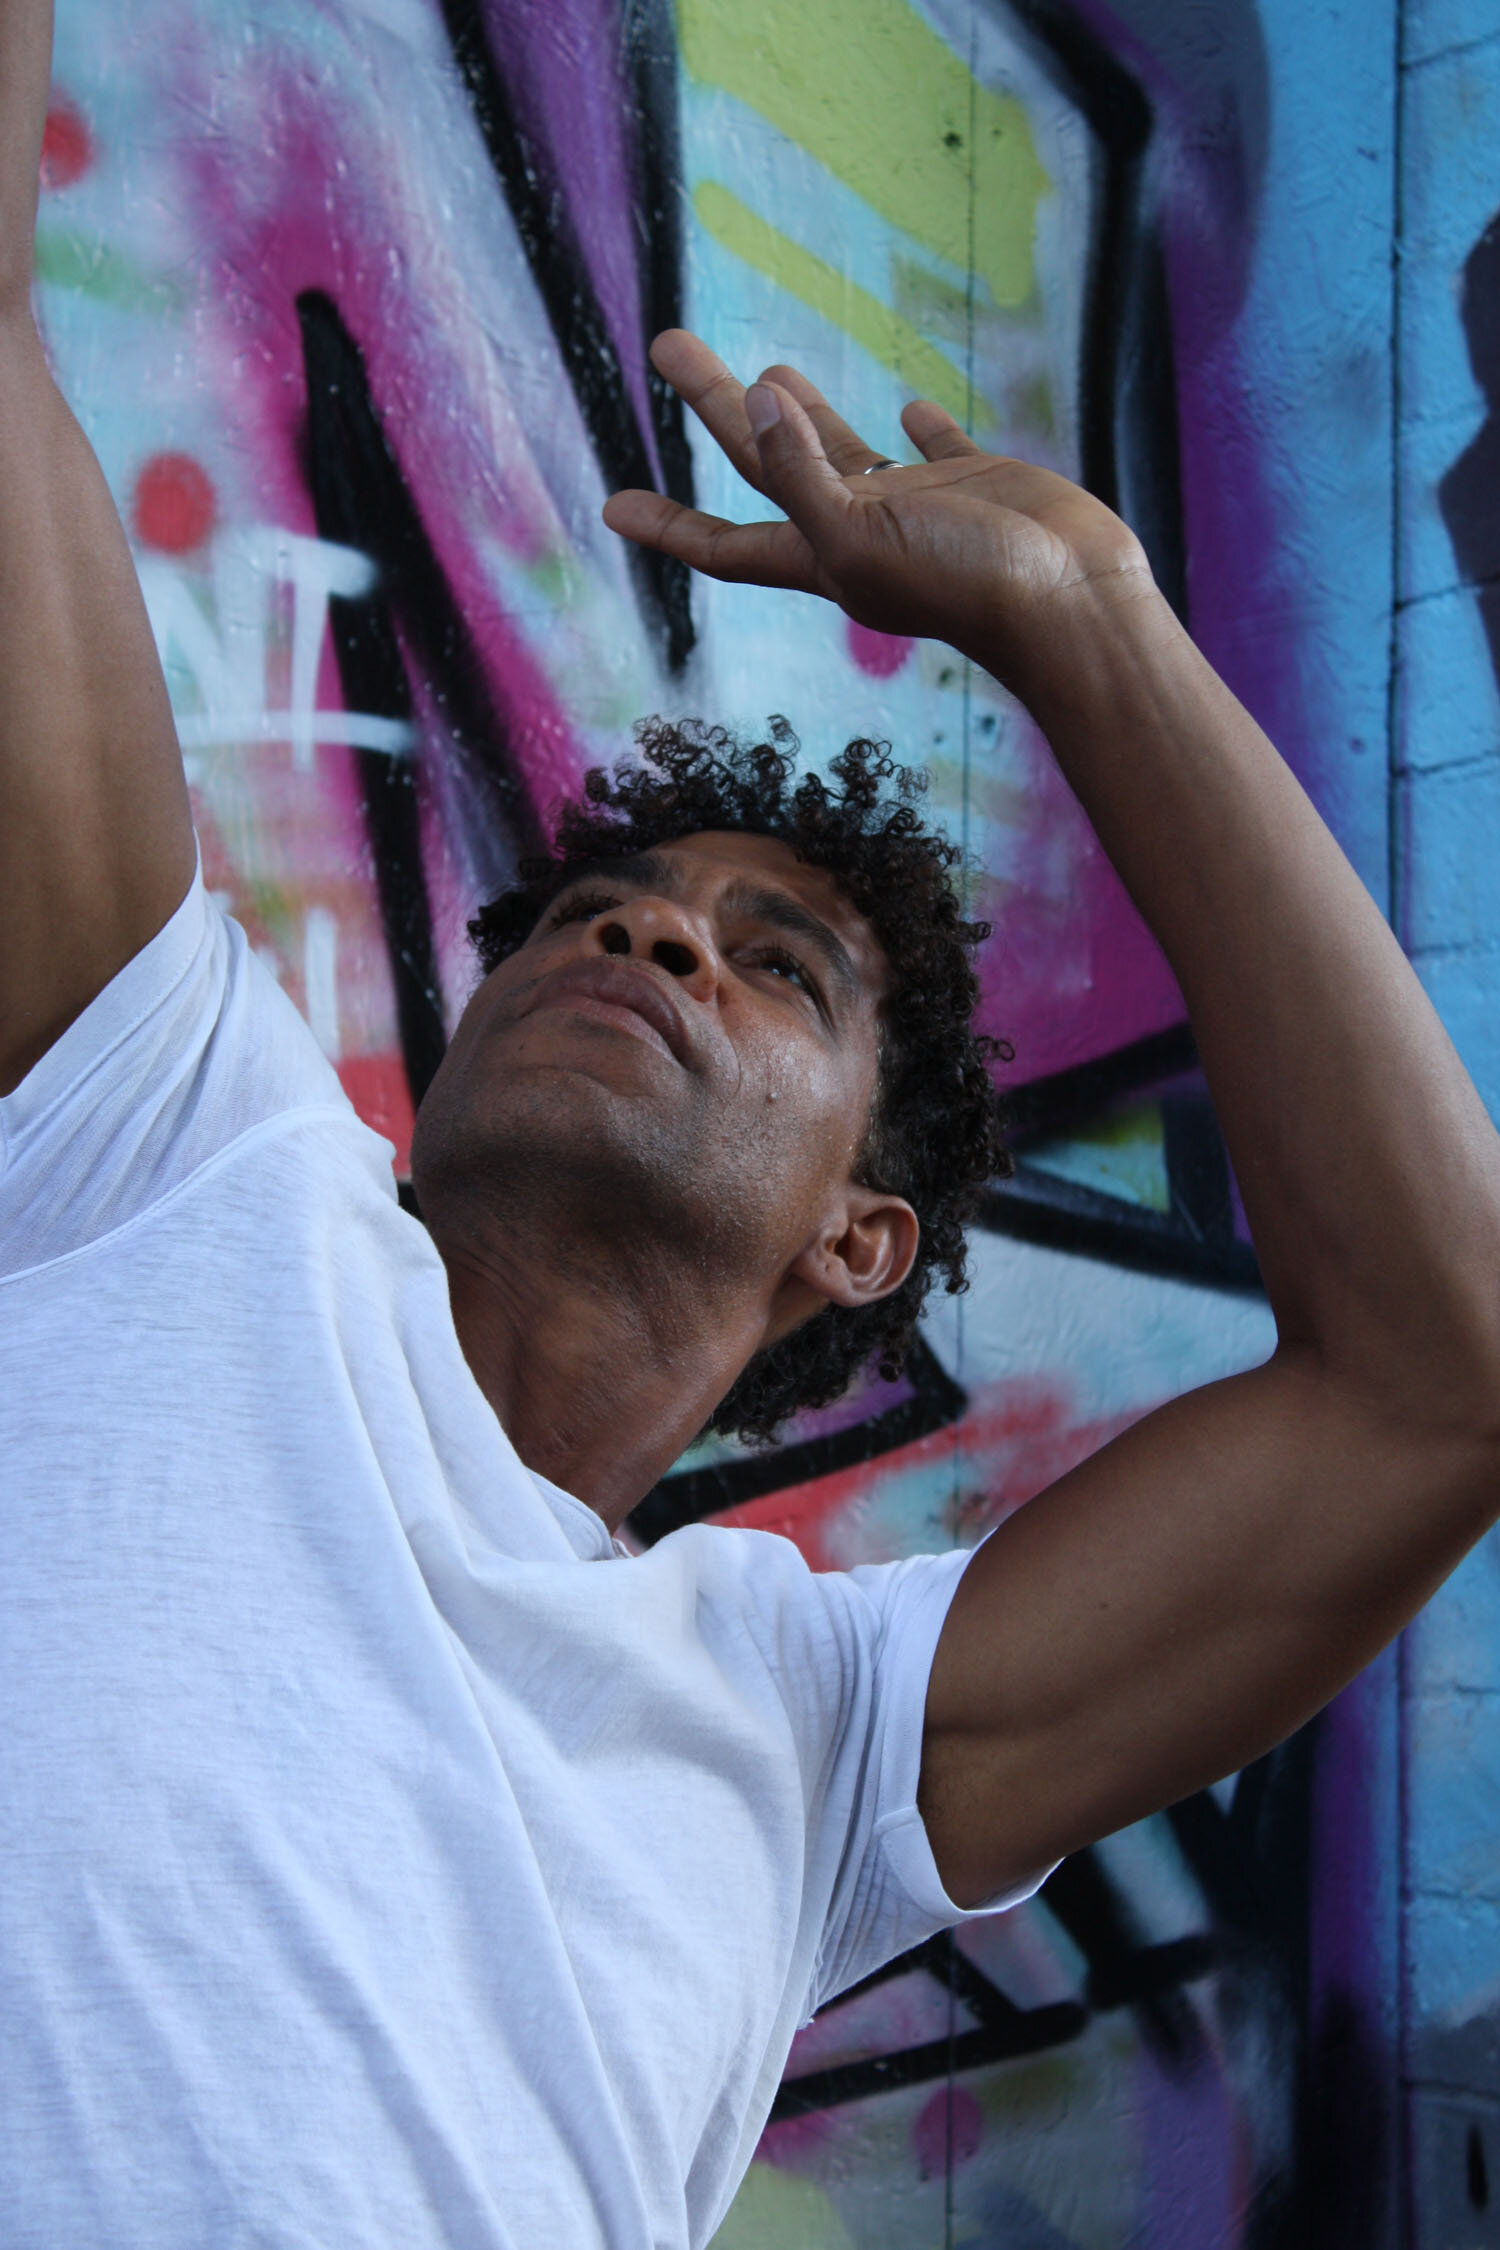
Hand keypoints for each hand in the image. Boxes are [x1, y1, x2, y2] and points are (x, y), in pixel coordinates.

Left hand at [603, 331, 1159, 695]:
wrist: (1073, 604)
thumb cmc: (967, 584)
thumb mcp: (864, 533)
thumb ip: (805, 473)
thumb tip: (754, 404)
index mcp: (825, 557)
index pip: (727, 542)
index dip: (668, 523)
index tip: (611, 504)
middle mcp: (861, 533)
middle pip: (770, 465)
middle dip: (716, 409)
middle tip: (671, 345)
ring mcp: (920, 508)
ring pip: (844, 451)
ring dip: (802, 414)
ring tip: (769, 368)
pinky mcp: (977, 484)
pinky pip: (938, 447)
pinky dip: (920, 426)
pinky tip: (909, 404)